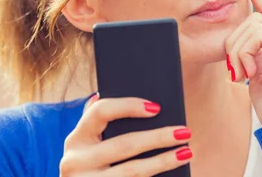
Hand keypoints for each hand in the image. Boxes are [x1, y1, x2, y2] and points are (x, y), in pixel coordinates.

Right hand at [59, 95, 191, 175]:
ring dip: (163, 161)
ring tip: (186, 152)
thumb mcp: (87, 143)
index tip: (157, 108)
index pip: (101, 112)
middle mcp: (75, 161)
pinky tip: (173, 173)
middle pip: (124, 144)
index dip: (129, 106)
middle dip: (158, 137)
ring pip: (132, 171)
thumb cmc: (90, 165)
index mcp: (76, 138)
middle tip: (185, 132)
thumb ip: (95, 121)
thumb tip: (101, 92)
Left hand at [225, 0, 261, 125]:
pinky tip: (249, 73)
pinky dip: (246, 52)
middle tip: (234, 71)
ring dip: (238, 50)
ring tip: (242, 75)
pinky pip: (261, 35)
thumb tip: (243, 38)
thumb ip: (253, 55)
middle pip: (254, 19)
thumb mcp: (258, 77)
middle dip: (234, 41)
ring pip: (255, 25)